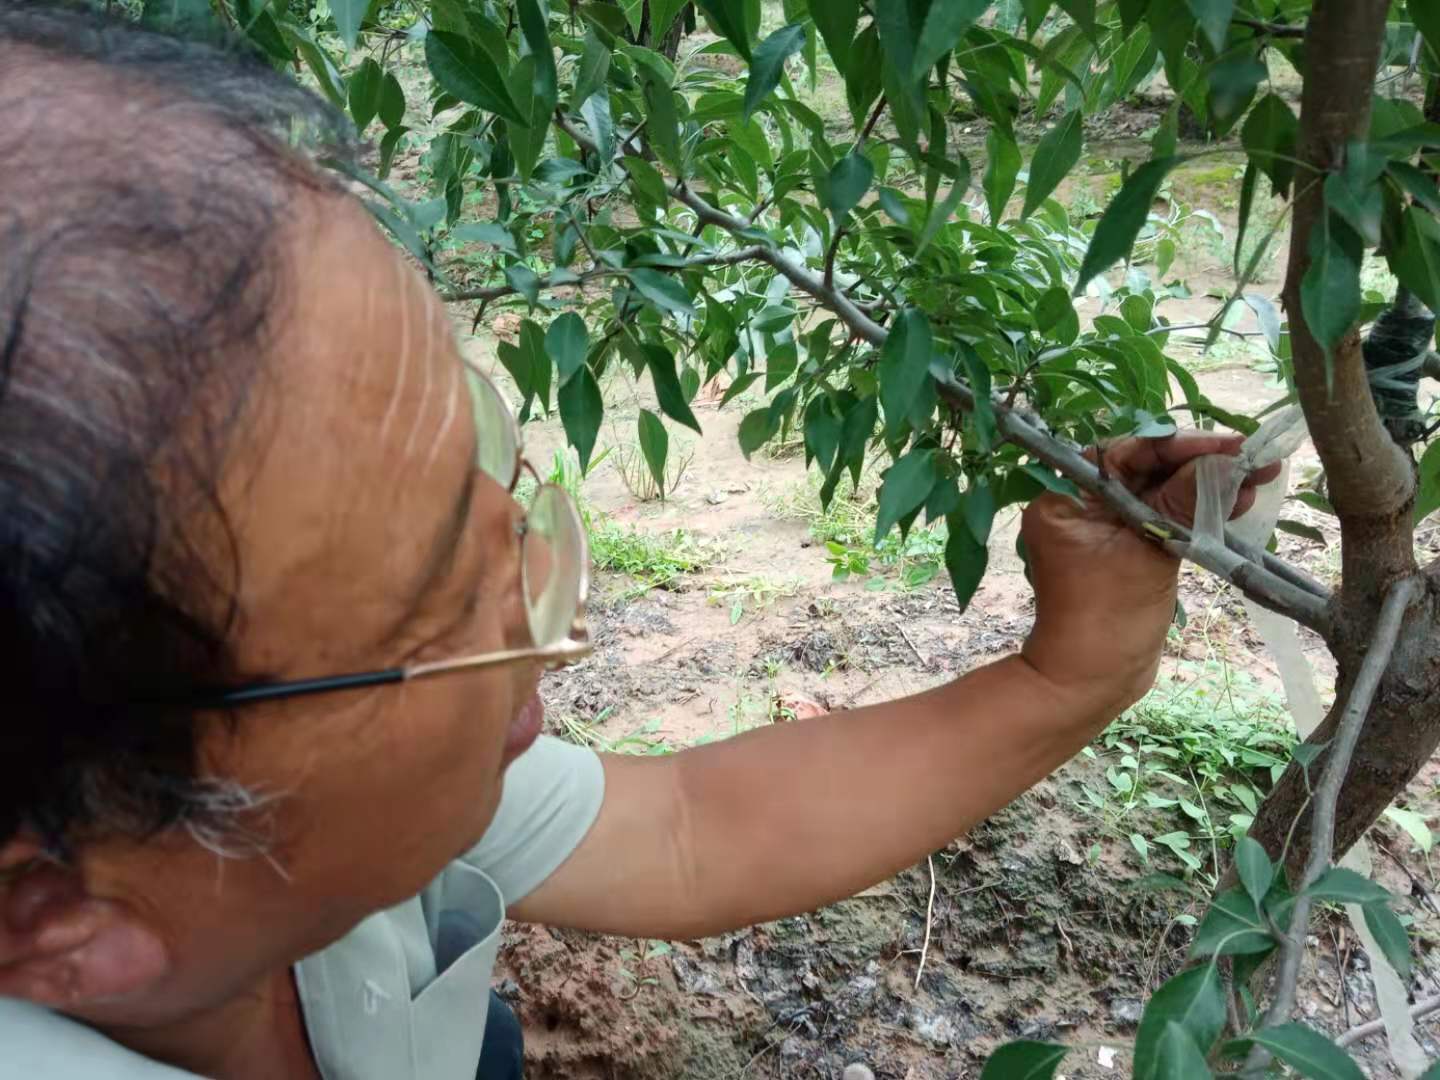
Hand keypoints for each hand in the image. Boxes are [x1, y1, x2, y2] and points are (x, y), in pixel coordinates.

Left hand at [1019, 433, 1280, 709]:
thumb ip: (1182, 503)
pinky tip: (1238, 502)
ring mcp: (1105, 528)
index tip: (1230, 445)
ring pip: (1161, 492)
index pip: (1127, 454)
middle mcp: (1080, 505)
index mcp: (1065, 498)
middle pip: (1146, 470)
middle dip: (1201, 463)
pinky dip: (1198, 511)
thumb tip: (1225, 460)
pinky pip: (1164, 518)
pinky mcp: (1128, 548)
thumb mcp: (1148, 552)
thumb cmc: (1106, 618)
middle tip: (1255, 458)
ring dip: (1207, 486)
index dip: (1181, 446)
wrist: (1091, 680)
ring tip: (1258, 478)